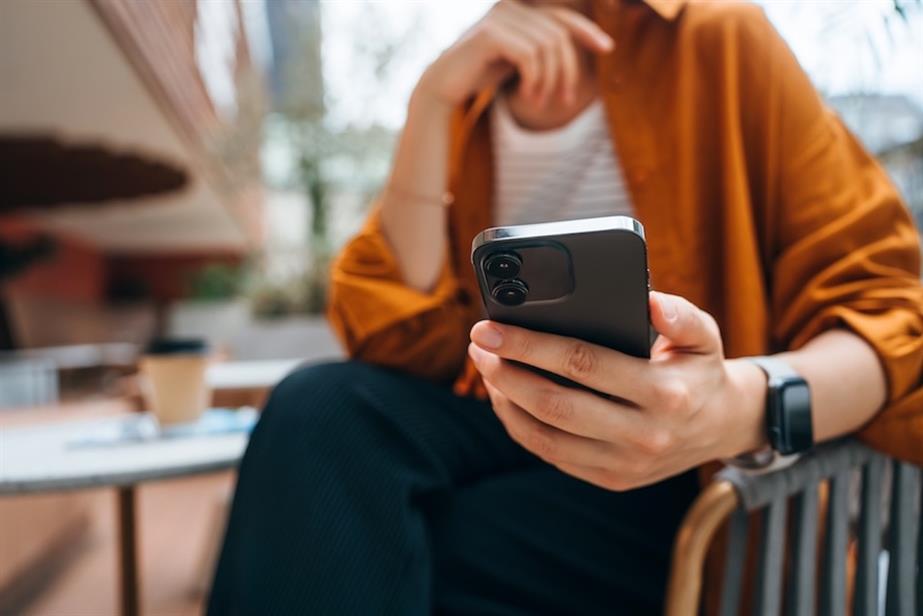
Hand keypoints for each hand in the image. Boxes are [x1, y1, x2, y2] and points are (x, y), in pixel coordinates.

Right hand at [416, 0, 613, 109]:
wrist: (443, 87)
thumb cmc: (481, 74)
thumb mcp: (519, 60)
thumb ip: (542, 50)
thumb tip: (576, 49)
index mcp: (518, 10)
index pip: (562, 16)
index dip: (587, 31)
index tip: (608, 48)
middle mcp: (510, 7)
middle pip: (559, 35)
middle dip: (567, 71)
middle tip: (563, 100)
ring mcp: (500, 17)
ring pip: (548, 47)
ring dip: (550, 80)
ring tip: (540, 102)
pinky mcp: (490, 34)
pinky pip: (531, 55)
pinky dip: (536, 80)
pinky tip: (528, 97)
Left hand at [467, 291, 767, 490]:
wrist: (722, 428)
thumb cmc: (699, 369)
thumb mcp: (704, 335)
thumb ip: (680, 315)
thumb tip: (648, 300)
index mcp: (664, 392)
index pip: (582, 363)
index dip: (530, 344)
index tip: (491, 327)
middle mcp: (643, 434)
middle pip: (554, 404)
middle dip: (505, 372)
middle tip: (479, 344)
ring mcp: (624, 464)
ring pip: (544, 436)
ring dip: (504, 401)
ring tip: (487, 366)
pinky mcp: (610, 479)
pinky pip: (551, 455)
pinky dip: (520, 426)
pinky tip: (505, 397)